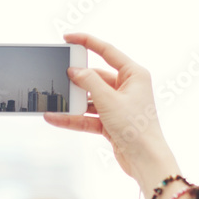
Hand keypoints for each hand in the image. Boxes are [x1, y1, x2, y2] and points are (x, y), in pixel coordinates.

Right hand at [44, 32, 178, 191]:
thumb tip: (74, 70)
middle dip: (77, 81)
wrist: (145, 160)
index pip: (107, 51)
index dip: (87, 42)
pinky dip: (74, 118)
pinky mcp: (111, 123)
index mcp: (134, 74)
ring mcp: (119, 106)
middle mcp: (128, 88)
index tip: (68, 38)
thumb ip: (89, 82)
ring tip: (53, 102)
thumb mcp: (108, 100)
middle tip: (58, 77)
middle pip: (96, 77)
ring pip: (90, 99)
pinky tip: (55, 118)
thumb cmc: (136, 127)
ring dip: (73, 103)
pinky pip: (88, 117)